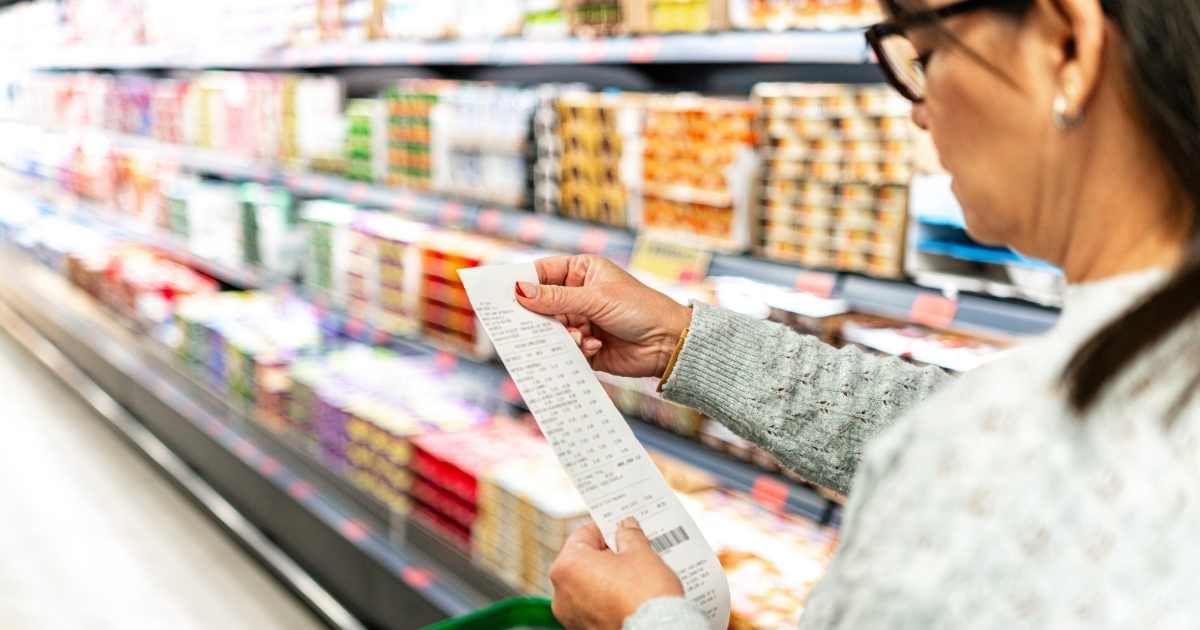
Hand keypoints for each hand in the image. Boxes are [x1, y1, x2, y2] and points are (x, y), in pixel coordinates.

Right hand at [515, 255, 691, 377]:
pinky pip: (565, 349)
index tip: (503, 294)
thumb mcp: (595, 298)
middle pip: (542, 304)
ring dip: (562, 335)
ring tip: (579, 337)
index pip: (543, 272)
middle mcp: (579, 295)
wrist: (668, 343)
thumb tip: (520, 291)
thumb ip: (556, 298)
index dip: (523, 282)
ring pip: (552, 329)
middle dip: (540, 316)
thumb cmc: (640, 309)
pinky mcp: (585, 347)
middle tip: (529, 325)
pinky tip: (593, 348)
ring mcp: (581, 321)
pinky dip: (574, 350)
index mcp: (582, 271)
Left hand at [550, 518, 683, 629]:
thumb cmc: (644, 600)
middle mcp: (561, 593)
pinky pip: (593, 607)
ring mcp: (571, 616)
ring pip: (588, 586)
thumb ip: (629, 535)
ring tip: (633, 577)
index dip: (605, 529)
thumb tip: (626, 528)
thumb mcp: (641, 554)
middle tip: (630, 553)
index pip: (583, 534)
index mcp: (567, 566)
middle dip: (606, 556)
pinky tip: (628, 597)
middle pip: (583, 562)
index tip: (619, 529)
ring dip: (606, 579)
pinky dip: (607, 601)